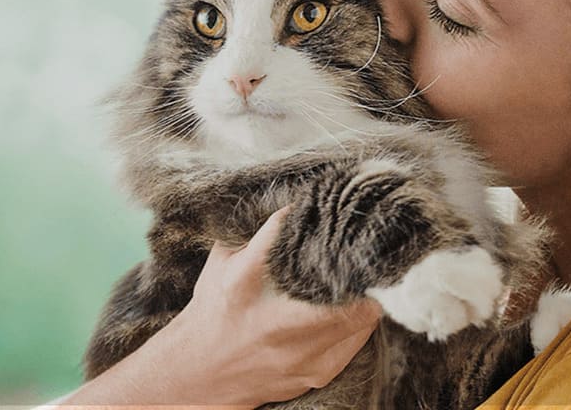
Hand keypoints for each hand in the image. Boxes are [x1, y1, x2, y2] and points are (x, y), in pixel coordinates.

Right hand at [55, 207, 384, 407]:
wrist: (198, 373)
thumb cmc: (214, 308)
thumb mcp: (222, 263)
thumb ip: (254, 233)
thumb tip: (294, 198)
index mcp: (244, 282)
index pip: (292, 237)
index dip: (320, 218)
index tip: (337, 204)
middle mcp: (274, 321)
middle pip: (345, 286)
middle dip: (364, 264)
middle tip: (372, 245)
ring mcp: (299, 353)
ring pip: (363, 316)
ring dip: (369, 291)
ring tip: (371, 272)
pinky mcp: (316, 373)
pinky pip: (357, 341)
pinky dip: (360, 320)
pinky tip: (356, 304)